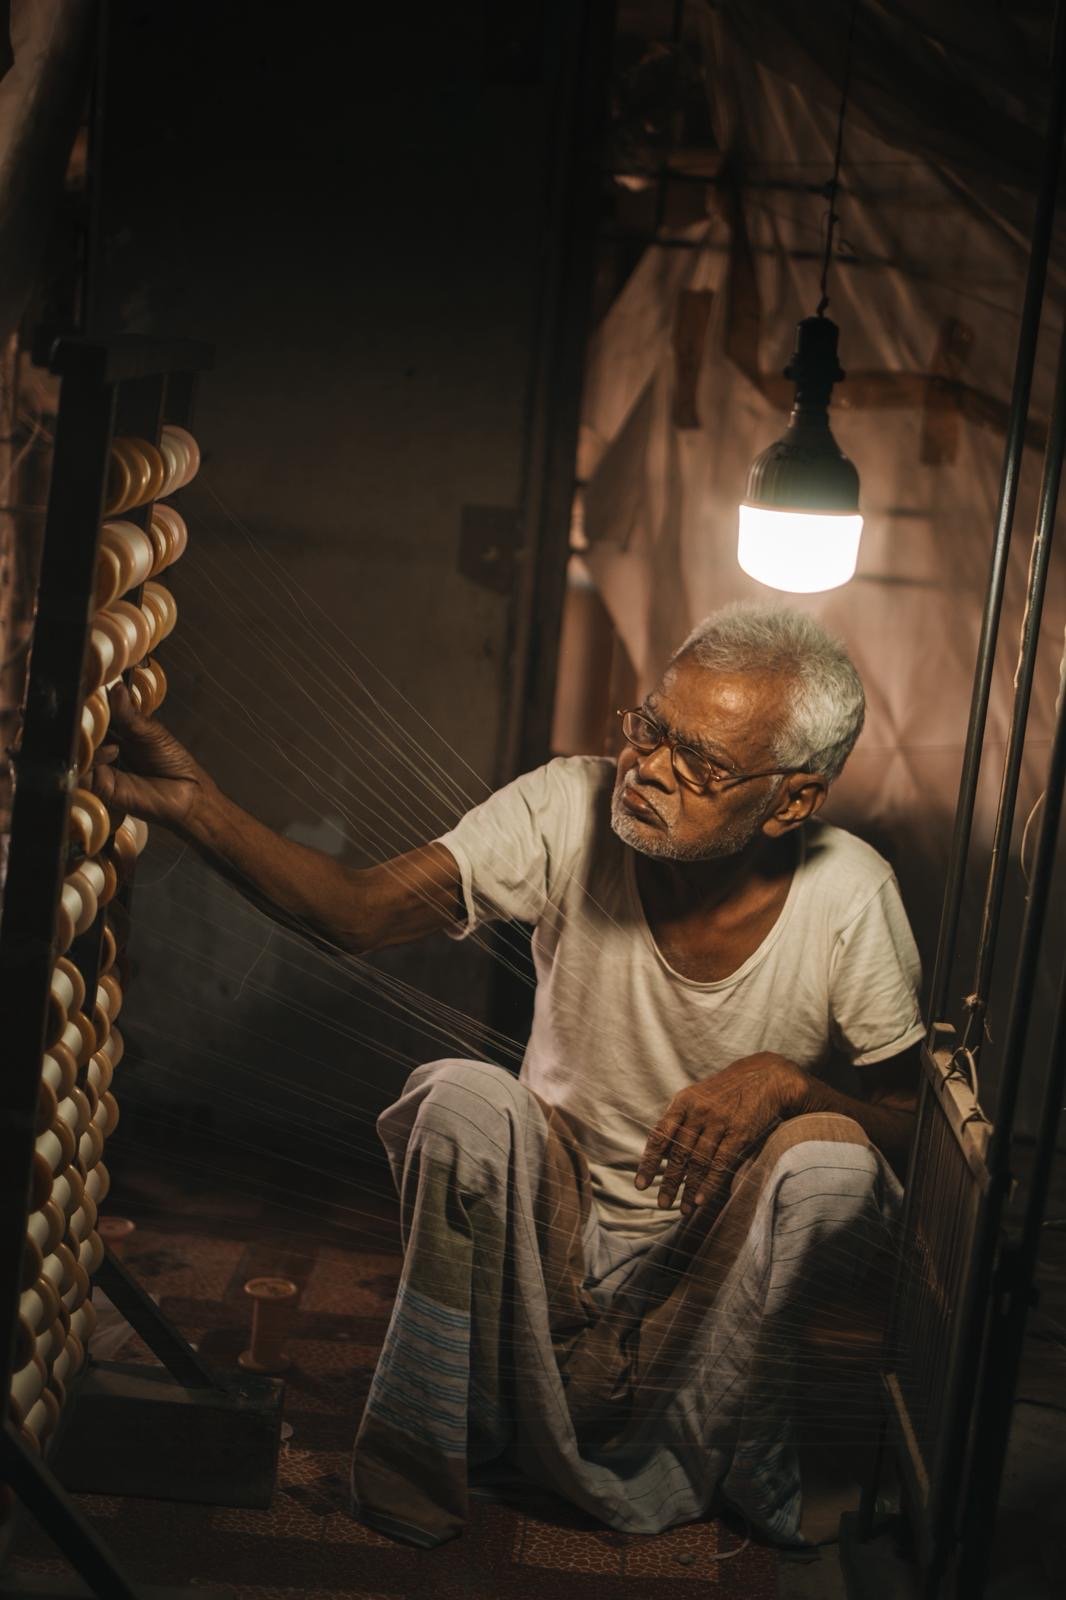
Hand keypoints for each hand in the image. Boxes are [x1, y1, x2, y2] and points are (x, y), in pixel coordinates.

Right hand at [89, 684, 214, 831]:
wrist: (186, 792)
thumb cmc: (171, 758)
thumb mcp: (149, 731)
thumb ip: (128, 714)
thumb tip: (115, 687)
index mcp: (113, 732)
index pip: (92, 716)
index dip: (88, 704)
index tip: (86, 687)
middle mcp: (101, 748)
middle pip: (80, 733)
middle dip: (81, 721)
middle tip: (85, 709)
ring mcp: (98, 768)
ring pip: (77, 751)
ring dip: (86, 740)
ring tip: (103, 731)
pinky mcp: (99, 787)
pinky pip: (83, 772)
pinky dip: (93, 760)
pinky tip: (112, 751)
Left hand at [634, 1054, 811, 1215]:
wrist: (763, 1076)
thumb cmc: (725, 1091)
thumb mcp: (697, 1095)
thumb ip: (679, 1119)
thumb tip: (660, 1151)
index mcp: (682, 1102)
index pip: (660, 1136)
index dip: (649, 1162)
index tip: (641, 1185)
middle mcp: (698, 1112)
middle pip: (678, 1153)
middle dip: (668, 1181)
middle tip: (662, 1203)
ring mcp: (719, 1122)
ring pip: (698, 1162)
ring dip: (688, 1188)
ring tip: (681, 1209)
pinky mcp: (739, 1133)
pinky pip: (720, 1163)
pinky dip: (709, 1184)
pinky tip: (700, 1200)